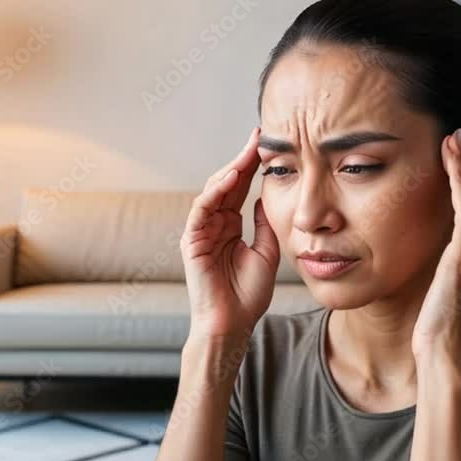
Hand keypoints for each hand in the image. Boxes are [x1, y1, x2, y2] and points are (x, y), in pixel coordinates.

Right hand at [181, 126, 280, 342]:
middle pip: (226, 184)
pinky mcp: (192, 241)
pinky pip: (201, 209)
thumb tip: (266, 197)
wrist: (233, 323)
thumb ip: (265, 224)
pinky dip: (214, 192)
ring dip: (230, 170)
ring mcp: (201, 231)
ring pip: (212, 191)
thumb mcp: (267, 252)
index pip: (240, 189)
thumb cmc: (248, 295)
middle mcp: (214, 225)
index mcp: (230, 226)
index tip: (267, 144)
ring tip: (247, 152)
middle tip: (257, 137)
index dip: (252, 166)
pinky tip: (231, 178)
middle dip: (241, 159)